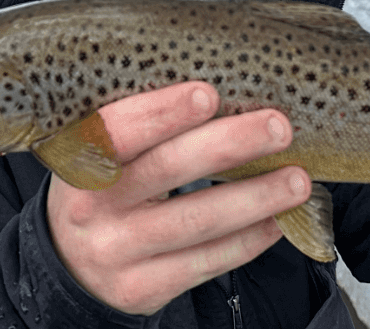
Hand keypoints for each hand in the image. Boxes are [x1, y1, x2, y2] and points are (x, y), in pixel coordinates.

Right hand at [45, 81, 310, 314]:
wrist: (72, 264)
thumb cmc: (102, 188)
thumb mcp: (101, 151)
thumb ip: (141, 120)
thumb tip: (208, 81)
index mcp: (79, 159)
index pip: (117, 131)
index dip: (162, 112)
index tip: (209, 94)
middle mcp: (90, 208)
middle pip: (166, 170)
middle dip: (229, 145)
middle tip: (277, 127)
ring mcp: (115, 252)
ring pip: (195, 222)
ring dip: (254, 198)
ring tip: (297, 180)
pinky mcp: (140, 289)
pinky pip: (203, 263)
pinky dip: (247, 240)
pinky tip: (276, 220)